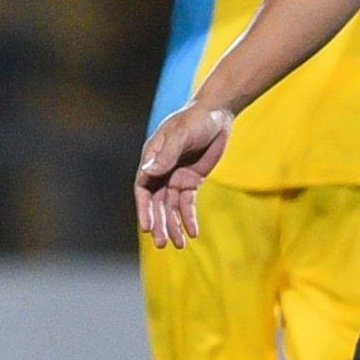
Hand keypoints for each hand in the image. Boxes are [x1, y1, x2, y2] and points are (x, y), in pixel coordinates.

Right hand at [135, 104, 233, 247]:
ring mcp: (175, 177)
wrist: (216, 114)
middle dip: (159, 224)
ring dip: (173, 225)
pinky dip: (189, 217)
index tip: (148, 227)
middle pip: (156, 203)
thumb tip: (149, 172)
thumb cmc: (194, 119)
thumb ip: (166, 154)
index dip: (144, 209)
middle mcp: (161, 171)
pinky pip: (187, 203)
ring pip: (171, 207)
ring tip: (179, 245)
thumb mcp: (181, 134)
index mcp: (152, 159)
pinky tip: (193, 232)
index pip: (143, 188)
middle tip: (161, 244)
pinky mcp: (191, 181)